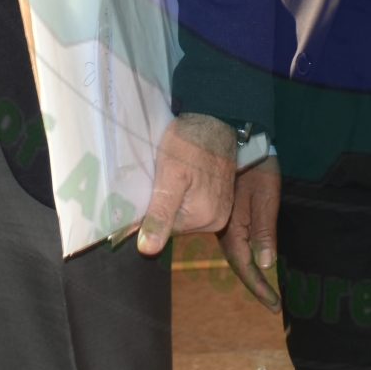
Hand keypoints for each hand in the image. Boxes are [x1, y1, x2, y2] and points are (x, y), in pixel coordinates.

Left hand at [138, 113, 236, 255]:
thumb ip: (160, 214)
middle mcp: (217, 220)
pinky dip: (185, 194)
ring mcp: (222, 210)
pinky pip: (195, 205)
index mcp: (205, 218)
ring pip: (184, 214)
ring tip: (173, 175)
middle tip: (162, 178)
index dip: (153, 211)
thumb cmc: (189, 144)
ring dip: (174, 199)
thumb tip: (148, 250)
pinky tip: (184, 176)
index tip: (151, 188)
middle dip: (164, 205)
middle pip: (176, 223)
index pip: (165, 230)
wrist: (214, 119)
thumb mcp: (169, 177)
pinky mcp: (222, 198)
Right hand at [218, 156, 281, 308]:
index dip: (260, 289)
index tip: (274, 306)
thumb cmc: (257, 169)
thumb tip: (266, 264)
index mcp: (233, 230)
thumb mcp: (266, 197)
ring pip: (237, 256)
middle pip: (239, 266)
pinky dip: (248, 258)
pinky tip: (256, 262)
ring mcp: (225, 223)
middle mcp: (225, 231)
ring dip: (251, 274)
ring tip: (266, 290)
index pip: (246, 268)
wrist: (243, 143)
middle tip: (273, 304)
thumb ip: (264, 230)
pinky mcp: (230, 215)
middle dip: (255, 286)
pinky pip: (238, 244)